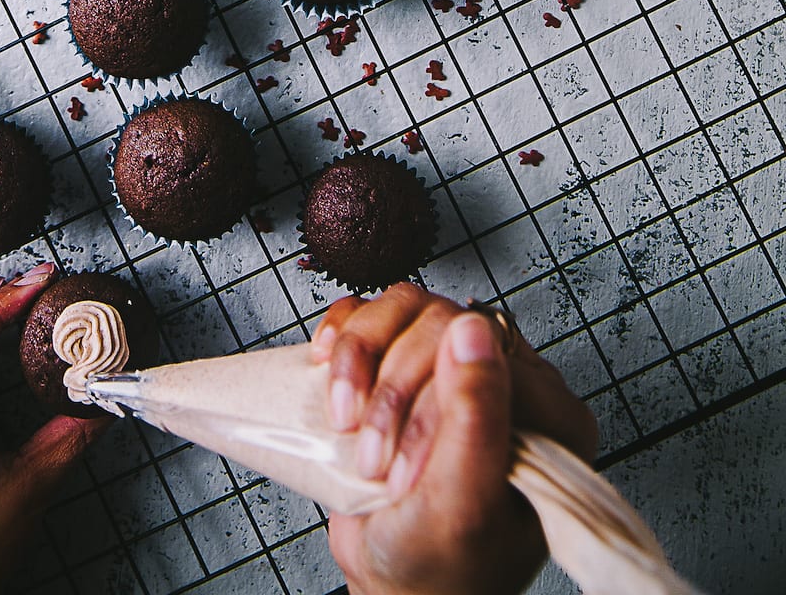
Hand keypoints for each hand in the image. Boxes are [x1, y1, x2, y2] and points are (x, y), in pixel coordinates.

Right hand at [312, 284, 597, 594]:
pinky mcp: (404, 360)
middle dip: (391, 390)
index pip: (492, 355)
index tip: (404, 466)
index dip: (436, 400)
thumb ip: (476, 422)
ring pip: (404, 306)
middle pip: (441, 323)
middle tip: (372, 457)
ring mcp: (451, 368)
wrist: (394, 586)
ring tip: (344, 421)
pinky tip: (325, 369)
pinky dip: (341, 333)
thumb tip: (473, 329)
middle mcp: (507, 384)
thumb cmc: (438, 568)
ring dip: (358, 357)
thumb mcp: (461, 507)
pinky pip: (371, 311)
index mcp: (549, 418)